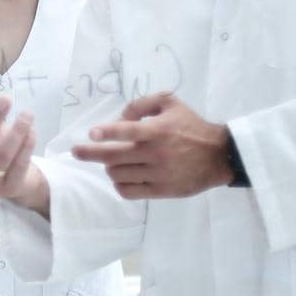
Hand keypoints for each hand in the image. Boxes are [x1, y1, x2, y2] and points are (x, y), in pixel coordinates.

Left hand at [71, 92, 230, 198]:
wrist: (219, 156)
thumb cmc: (191, 126)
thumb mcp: (170, 103)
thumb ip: (142, 104)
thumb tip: (118, 118)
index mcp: (159, 130)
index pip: (129, 131)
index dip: (108, 132)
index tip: (91, 134)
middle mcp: (157, 153)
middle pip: (114, 156)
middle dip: (90, 154)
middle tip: (76, 152)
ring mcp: (159, 174)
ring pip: (118, 174)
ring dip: (109, 167)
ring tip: (111, 162)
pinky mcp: (162, 190)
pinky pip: (129, 192)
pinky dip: (119, 185)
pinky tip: (121, 177)